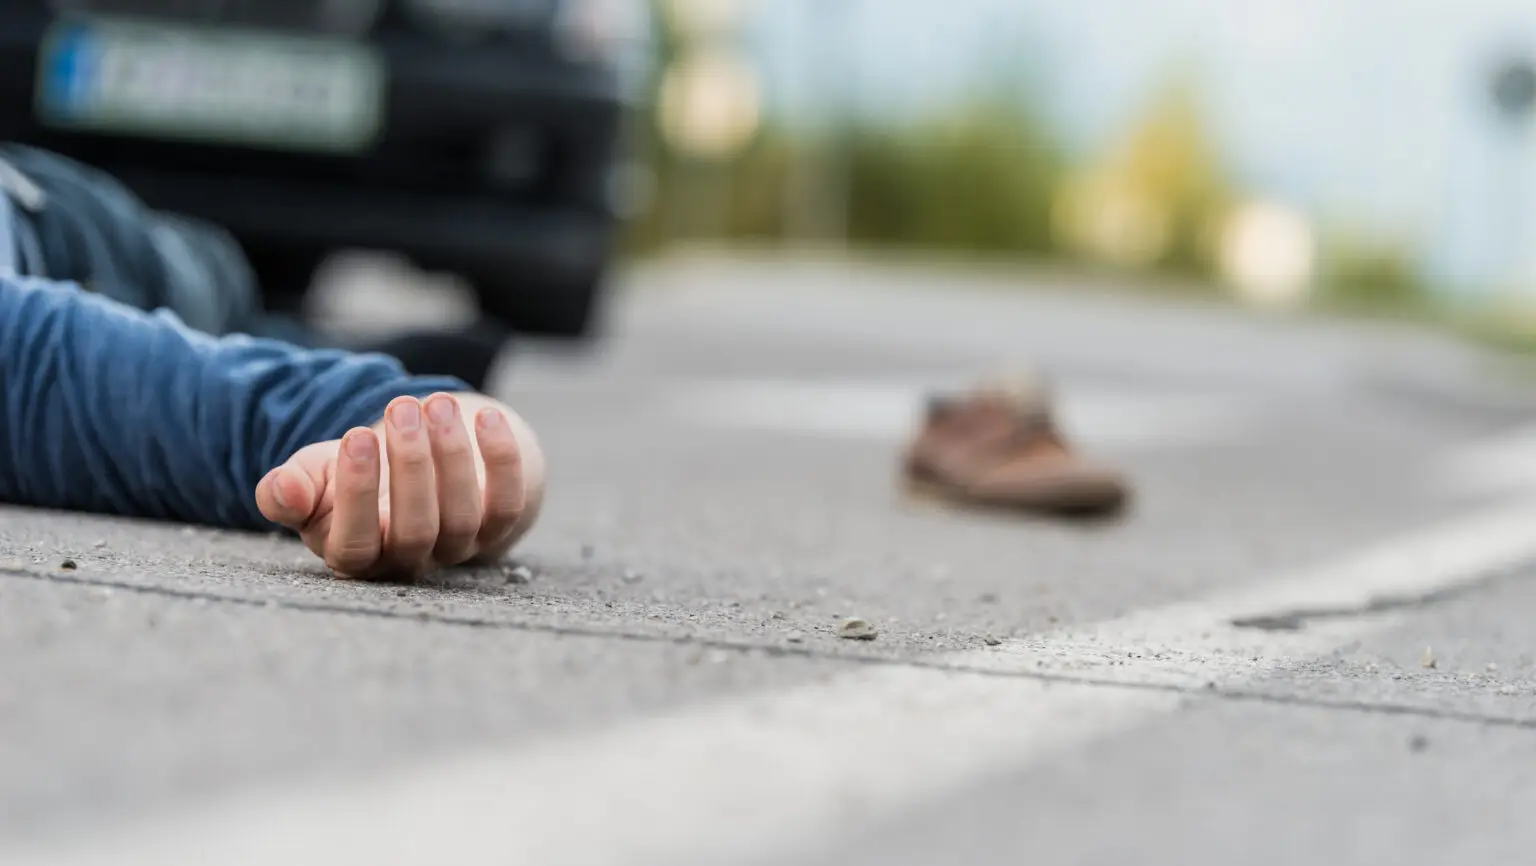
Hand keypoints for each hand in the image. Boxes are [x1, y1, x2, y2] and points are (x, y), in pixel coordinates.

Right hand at [256, 392, 539, 579]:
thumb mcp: (312, 480)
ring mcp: (458, 546)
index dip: (357, 494)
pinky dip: (502, 460)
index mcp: (356, 555)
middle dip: (410, 464)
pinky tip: (486, 417)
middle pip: (417, 529)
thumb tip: (282, 491)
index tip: (356, 436)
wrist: (412, 468)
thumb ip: (287, 490)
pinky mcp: (497, 525)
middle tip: (401, 407)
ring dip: (452, 455)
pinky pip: (508, 502)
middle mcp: (410, 559)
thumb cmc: (351, 476)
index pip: (356, 545)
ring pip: (462, 515)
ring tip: (435, 404)